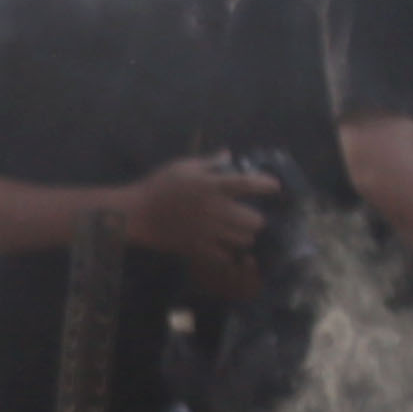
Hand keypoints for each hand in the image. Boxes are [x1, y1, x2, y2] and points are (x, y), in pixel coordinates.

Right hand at [115, 160, 272, 302]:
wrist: (136, 214)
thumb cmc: (158, 186)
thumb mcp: (182, 166)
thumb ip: (209, 161)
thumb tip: (229, 155)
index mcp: (211, 186)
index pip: (247, 184)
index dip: (266, 185)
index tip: (276, 187)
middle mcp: (214, 210)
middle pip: (253, 219)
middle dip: (256, 218)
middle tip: (251, 217)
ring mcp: (207, 232)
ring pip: (243, 239)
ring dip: (245, 235)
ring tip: (240, 233)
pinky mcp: (198, 248)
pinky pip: (225, 256)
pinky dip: (230, 253)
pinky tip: (226, 248)